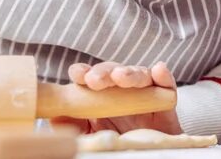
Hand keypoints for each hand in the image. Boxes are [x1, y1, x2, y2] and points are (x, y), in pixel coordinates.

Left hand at [51, 61, 181, 134]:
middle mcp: (123, 89)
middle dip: (104, 71)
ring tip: (121, 77)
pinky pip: (166, 84)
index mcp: (101, 94)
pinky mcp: (165, 99)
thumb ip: (72, 125)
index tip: (77, 75)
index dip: (84, 72)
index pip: (91, 76)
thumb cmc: (116, 142)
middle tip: (96, 79)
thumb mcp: (89, 135)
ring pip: (139, 74)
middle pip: (114, 71)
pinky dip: (163, 75)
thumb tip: (53, 116)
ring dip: (130, 72)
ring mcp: (145, 92)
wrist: (148, 154)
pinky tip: (158, 71)